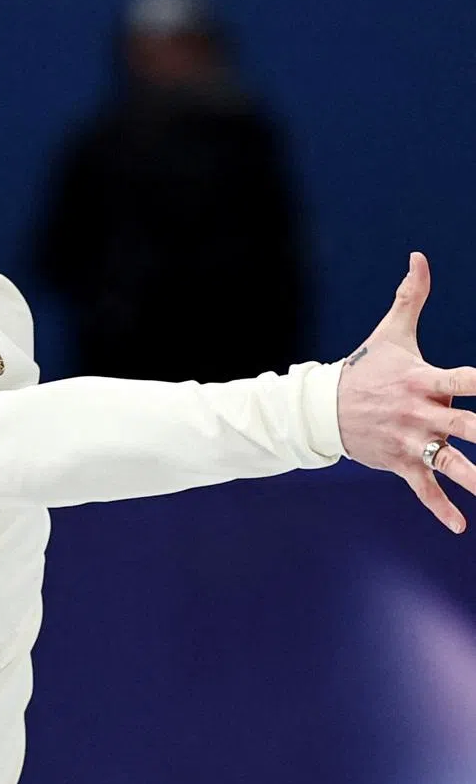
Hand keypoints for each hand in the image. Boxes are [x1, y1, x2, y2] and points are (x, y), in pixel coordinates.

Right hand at [337, 251, 475, 533]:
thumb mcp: (391, 332)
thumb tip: (419, 255)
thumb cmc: (367, 367)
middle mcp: (421, 413)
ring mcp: (411, 441)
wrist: (323, 407)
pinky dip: (439, 507)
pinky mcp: (401, 463)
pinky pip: (424, 488)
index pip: (466, 381)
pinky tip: (460, 527)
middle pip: (467, 428)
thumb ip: (411, 296)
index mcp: (424, 380)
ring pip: (452, 464)